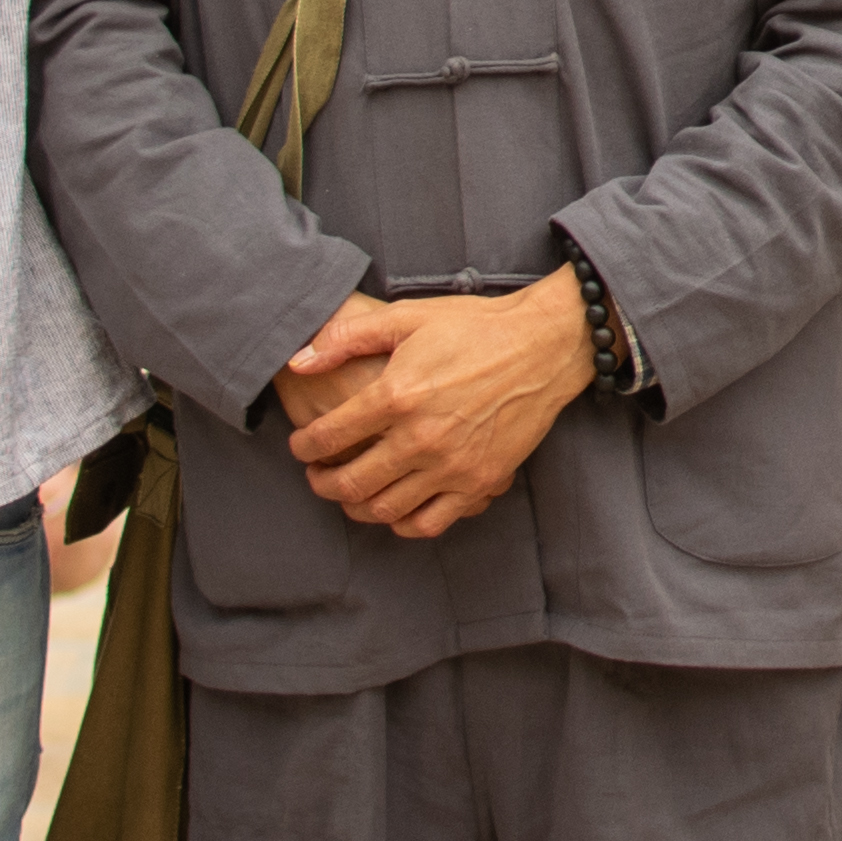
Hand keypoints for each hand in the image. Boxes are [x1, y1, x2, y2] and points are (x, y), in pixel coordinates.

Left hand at [281, 280, 587, 538]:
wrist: (543, 345)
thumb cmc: (473, 327)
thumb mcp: (406, 317)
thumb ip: (347, 337)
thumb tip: (298, 360)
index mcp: (396, 394)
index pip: (327, 437)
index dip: (303, 446)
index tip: (301, 445)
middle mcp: (421, 437)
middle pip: (350, 482)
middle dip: (321, 483)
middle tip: (316, 475)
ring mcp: (452, 465)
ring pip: (384, 508)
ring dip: (355, 507)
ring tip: (349, 493)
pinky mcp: (480, 481)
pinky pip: (430, 522)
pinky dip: (402, 523)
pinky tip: (394, 507)